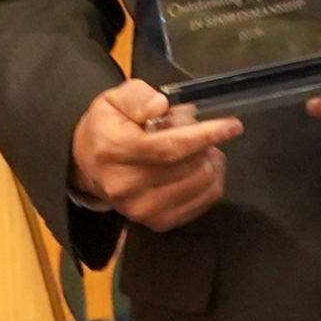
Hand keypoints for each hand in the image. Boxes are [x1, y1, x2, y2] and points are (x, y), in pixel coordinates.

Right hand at [71, 80, 240, 229]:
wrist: (87, 166)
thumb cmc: (107, 127)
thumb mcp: (114, 99)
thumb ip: (137, 97)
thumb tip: (160, 106)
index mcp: (114, 150)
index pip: (168, 147)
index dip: (205, 136)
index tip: (233, 126)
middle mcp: (126, 185)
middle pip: (189, 167)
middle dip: (207, 144)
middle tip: (202, 132)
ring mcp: (141, 209)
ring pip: (200, 185)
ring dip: (211, 163)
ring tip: (200, 150)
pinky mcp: (156, 223)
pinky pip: (201, 204)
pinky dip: (210, 184)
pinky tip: (200, 168)